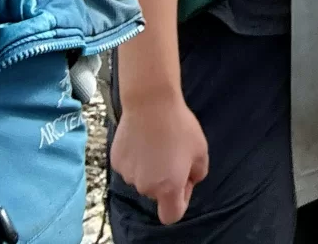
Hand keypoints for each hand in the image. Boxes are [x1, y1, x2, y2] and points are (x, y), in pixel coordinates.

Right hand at [110, 93, 209, 224]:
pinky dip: (137, 158)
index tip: (184, 182)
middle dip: (166, 178)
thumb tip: (187, 180)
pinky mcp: (116, 162)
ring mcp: (128, 175)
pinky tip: (144, 139)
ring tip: (158, 142)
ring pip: (143, 178)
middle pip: (157, 193)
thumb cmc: (179, 126)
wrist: (150, 102)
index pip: (171, 215)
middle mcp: (145, 187)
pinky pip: (131, 166)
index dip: (180, 202)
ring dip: (151, 167)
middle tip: (174, 153)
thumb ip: (197, 174)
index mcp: (167, 188)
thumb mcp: (201, 151)